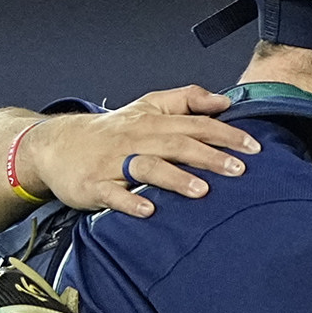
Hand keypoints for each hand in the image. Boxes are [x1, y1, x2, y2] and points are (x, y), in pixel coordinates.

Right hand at [24, 88, 258, 219]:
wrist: (57, 145)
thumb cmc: (112, 131)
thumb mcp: (147, 107)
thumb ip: (186, 100)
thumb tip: (224, 103)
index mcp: (153, 121)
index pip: (195, 123)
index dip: (225, 134)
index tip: (254, 147)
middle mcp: (137, 139)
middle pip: (177, 144)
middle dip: (209, 156)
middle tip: (239, 170)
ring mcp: (115, 163)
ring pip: (148, 167)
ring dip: (175, 178)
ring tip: (202, 191)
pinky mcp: (95, 186)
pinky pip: (113, 195)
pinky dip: (130, 203)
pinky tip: (149, 212)